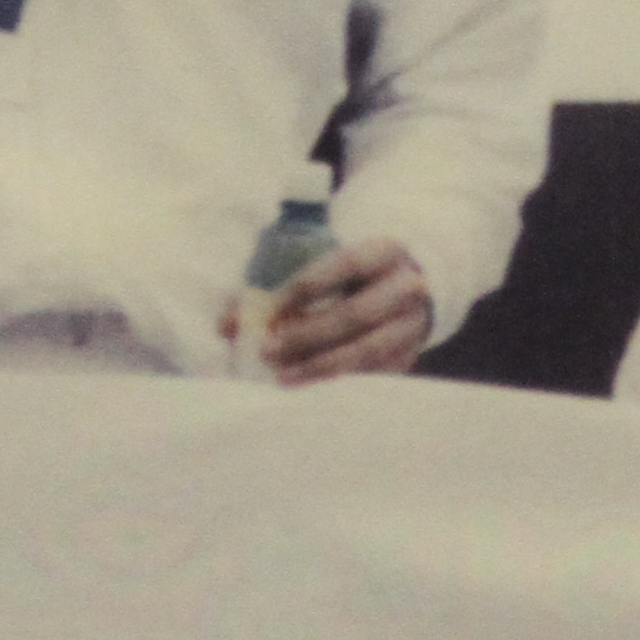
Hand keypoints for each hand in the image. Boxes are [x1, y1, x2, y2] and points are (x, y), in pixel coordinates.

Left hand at [248, 239, 431, 382]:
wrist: (406, 288)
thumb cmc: (350, 276)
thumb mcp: (324, 266)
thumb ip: (276, 288)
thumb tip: (225, 327)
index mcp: (384, 251)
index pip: (344, 265)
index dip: (305, 289)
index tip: (270, 312)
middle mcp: (407, 286)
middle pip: (354, 314)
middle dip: (307, 335)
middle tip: (267, 352)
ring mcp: (413, 324)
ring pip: (367, 351)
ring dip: (320, 367)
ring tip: (282, 377)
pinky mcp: (410, 355)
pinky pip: (375, 375)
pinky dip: (340, 382)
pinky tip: (311, 388)